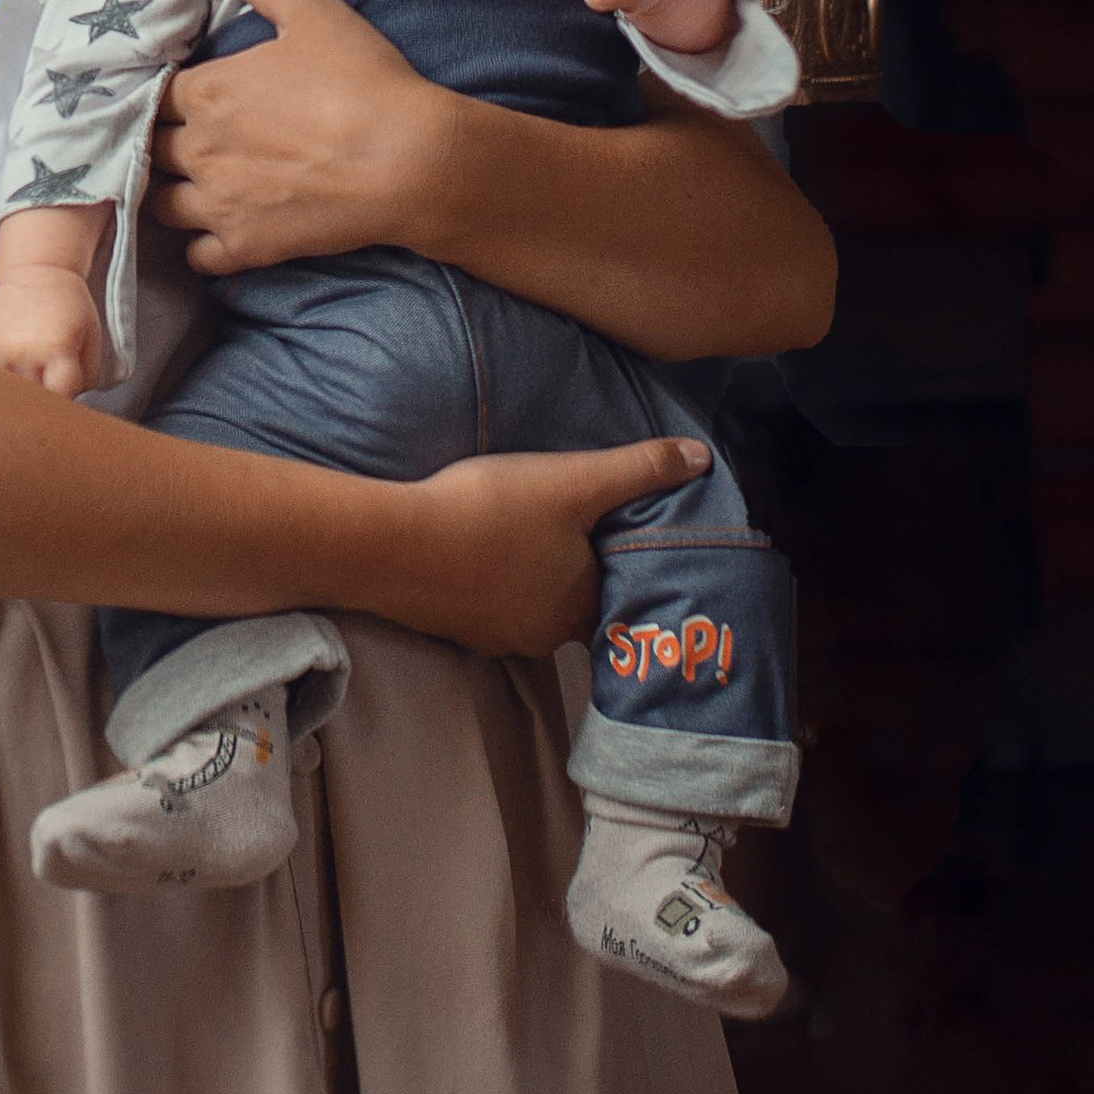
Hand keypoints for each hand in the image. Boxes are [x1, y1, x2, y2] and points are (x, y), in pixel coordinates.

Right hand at [0, 267, 102, 397]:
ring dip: (18, 396)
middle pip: (32, 401)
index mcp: (57, 349)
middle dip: (42, 405)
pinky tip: (12, 371)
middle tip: (48, 396)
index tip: (67, 404)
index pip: (61, 398)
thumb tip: (68, 406)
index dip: (66, 406)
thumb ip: (86, 377)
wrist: (37, 272)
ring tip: (29, 382)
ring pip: (7, 396)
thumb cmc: (70, 306)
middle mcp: (25, 352)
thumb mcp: (92, 338)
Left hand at [149, 0, 444, 274]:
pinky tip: (219, 228)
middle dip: (160, 141)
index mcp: (205, 91)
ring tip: (192, 181)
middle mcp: (199, 149)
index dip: (166, 93)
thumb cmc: (363, 81)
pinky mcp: (246, 247)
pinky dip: (201, 245)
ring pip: (161, 203)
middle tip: (184, 137)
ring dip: (170, 191)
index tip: (180, 94)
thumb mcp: (311, 12)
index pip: (154, 94)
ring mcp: (219, 203)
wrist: (410, 160)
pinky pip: (197, 256)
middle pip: (149, 148)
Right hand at [400, 435, 714, 657]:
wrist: (391, 543)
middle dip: (572, 575)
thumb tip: (702, 458)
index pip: (618, 599)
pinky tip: (474, 551)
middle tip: (570, 534)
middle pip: (571, 605)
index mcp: (578, 606)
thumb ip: (639, 469)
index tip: (621, 548)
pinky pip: (481, 605)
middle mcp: (540, 634)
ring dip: (526, 580)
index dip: (622, 573)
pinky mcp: (448, 627)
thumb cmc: (490, 510)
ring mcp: (490, 636)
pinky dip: (484, 582)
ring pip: (525, 606)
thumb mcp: (573, 479)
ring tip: (521, 538)